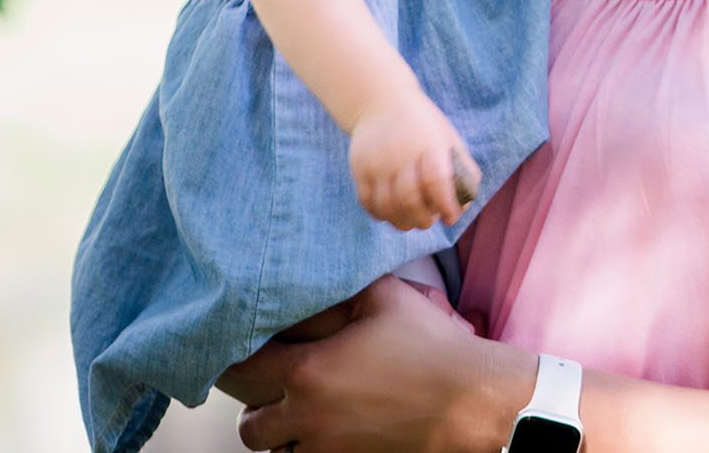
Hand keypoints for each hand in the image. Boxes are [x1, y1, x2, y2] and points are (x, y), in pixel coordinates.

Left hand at [226, 276, 527, 452]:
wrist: (471, 401)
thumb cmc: (431, 346)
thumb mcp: (386, 297)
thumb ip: (344, 286)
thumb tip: (321, 273)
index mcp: (308, 372)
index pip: (243, 370)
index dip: (237, 360)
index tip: (244, 350)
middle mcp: (307, 418)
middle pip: (250, 427)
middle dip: (257, 410)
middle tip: (273, 392)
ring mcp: (328, 449)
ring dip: (281, 436)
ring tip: (299, 414)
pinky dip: (308, 451)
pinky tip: (326, 431)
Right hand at [348, 92, 481, 229]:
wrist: (381, 100)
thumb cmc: (423, 124)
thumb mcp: (448, 136)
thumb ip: (461, 168)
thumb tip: (465, 204)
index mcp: (428, 144)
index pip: (436, 181)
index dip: (446, 206)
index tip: (451, 217)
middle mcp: (401, 153)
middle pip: (409, 200)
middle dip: (423, 220)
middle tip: (429, 220)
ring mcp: (377, 162)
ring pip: (387, 206)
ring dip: (402, 222)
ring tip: (411, 221)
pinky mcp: (359, 168)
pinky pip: (367, 202)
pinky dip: (381, 215)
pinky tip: (391, 212)